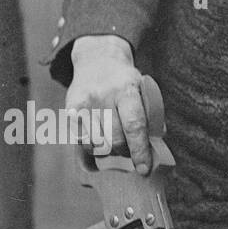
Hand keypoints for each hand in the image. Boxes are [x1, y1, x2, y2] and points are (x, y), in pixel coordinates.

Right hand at [66, 34, 150, 172]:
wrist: (98, 60)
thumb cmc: (127, 84)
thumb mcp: (145, 92)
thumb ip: (152, 119)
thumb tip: (155, 151)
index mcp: (127, 91)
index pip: (134, 126)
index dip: (140, 151)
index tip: (144, 169)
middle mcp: (103, 96)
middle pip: (115, 139)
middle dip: (125, 151)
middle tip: (129, 149)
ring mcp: (84, 103)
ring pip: (97, 144)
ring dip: (108, 151)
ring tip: (114, 142)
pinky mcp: (70, 109)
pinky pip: (81, 141)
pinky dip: (92, 148)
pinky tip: (99, 142)